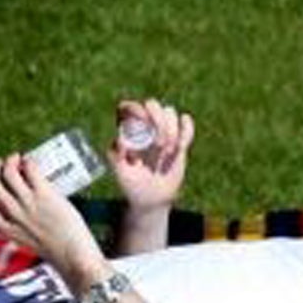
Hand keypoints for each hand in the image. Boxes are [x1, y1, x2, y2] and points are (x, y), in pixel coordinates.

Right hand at [0, 154, 105, 282]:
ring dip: (10, 161)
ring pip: (9, 173)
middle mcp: (13, 214)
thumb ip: (23, 229)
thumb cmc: (58, 253)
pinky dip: (28, 162)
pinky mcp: (45, 195)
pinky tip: (32, 162)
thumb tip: (27, 213)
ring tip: (16, 157)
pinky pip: (30, 170)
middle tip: (0, 162)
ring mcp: (28, 204)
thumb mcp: (29, 243)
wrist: (74, 257)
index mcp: (7, 229)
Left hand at [111, 97, 191, 212]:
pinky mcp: (179, 138)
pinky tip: (181, 147)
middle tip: (158, 145)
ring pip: (170, 111)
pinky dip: (186, 130)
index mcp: (127, 131)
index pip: (128, 107)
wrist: (152, 198)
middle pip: (152, 104)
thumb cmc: (132, 185)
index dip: (136, 109)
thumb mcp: (120, 173)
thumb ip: (116, 156)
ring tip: (167, 152)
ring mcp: (162, 130)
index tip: (142, 123)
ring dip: (171, 130)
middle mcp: (144, 126)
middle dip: (157, 120)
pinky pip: (186, 124)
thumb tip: (122, 139)